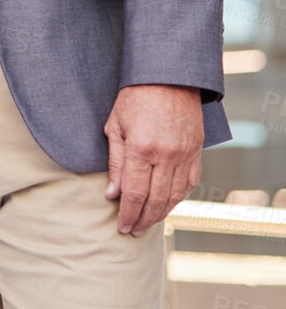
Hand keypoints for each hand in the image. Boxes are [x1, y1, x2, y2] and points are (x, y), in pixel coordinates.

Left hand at [104, 84, 202, 236]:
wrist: (168, 77)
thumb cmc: (134, 98)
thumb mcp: (115, 126)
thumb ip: (115, 162)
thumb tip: (112, 194)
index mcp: (142, 148)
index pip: (134, 192)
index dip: (127, 213)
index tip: (121, 226)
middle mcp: (167, 155)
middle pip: (155, 199)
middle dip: (143, 219)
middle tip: (132, 231)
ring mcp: (185, 154)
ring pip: (175, 195)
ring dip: (161, 213)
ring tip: (147, 224)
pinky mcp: (197, 151)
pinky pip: (189, 183)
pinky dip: (178, 198)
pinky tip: (167, 206)